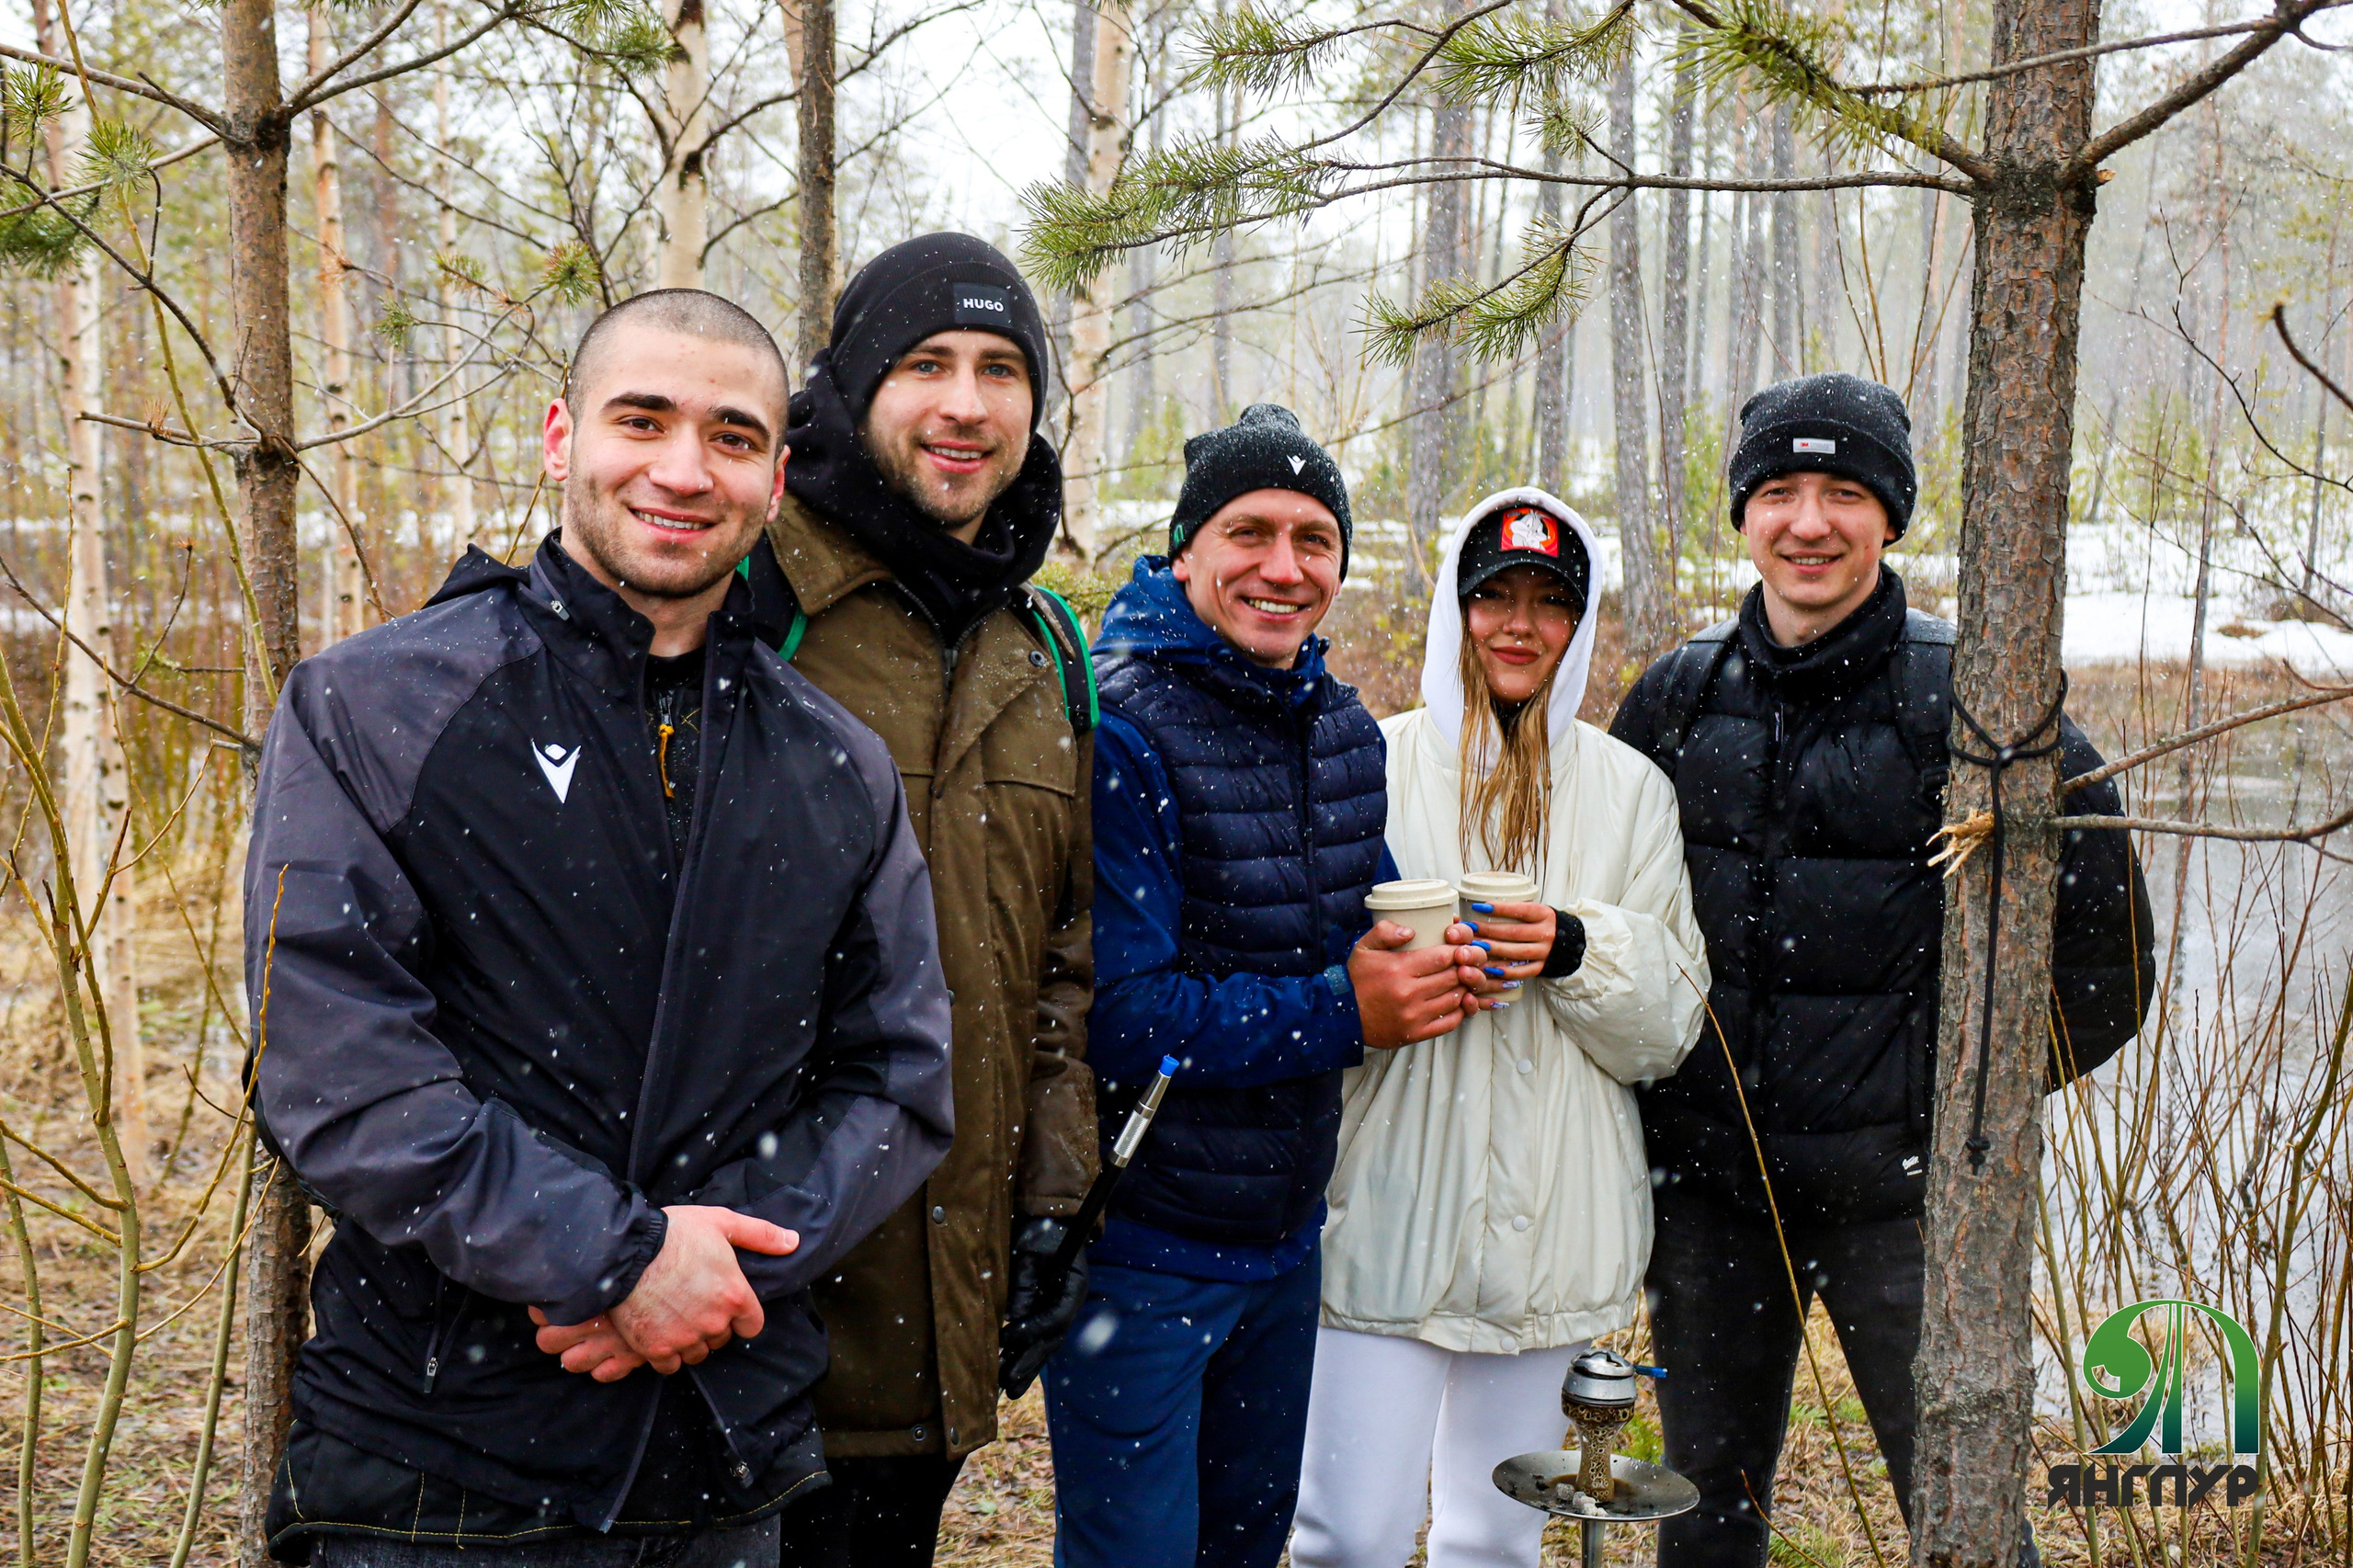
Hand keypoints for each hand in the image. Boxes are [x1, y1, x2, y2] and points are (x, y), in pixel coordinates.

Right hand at [532, 1205, 797, 1380]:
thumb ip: (761, 1235)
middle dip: (712, 1325)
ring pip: (697, 1353)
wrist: (626, 1251)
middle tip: (693, 1304)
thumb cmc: (675, 1233)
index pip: (752, 1326)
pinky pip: (670, 1365)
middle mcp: (714, 1322)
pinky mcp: (657, 1349)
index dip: (741, 1316)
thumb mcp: (723, 1223)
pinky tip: (657, 1331)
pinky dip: (665, 1353)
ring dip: (690, 1340)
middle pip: (722, 1338)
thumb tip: (794, 1241)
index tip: (726, 1305)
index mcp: (735, 1295)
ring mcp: (685, 1338)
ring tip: (674, 1317)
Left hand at [999, 1216, 1089, 1397]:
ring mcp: (1061, 1307)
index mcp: (1074, 1286)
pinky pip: (1038, 1337)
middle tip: (1009, 1383)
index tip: (1006, 1339)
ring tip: (1009, 1389)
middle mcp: (1070, 1303)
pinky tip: (1010, 1370)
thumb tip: (1011, 1319)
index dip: (1031, 1330)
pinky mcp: (1047, 1309)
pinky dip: (1025, 1353)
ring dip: (1027, 1366)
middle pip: (1052, 1339)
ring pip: (1046, 1344)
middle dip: (1029, 1363)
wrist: (1051, 1218)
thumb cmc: (1042, 1230)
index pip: (1056, 1317)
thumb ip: (1023, 1285)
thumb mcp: (1031, 1252)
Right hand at [1350, 920, 1478, 1048]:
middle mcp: (1408, 993)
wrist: (1343, 1017)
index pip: (1442, 957)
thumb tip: (1411, 930)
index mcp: (1398, 969)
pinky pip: (1449, 1022)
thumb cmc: (1357, 981)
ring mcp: (1414, 1016)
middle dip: (1462, 967)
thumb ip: (1384, 931)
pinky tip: (1455, 1001)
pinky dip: (1458, 1011)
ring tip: (1458, 980)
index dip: (1456, 951)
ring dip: (1461, 988)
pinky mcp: (1416, 1033)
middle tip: (1463, 964)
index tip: (1457, 948)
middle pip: (1452, 977)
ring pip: (1454, 998)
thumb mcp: (1364, 948)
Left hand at [1453, 902, 1556, 1010]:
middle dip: (1489, 930)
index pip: (1521, 910)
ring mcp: (1545, 952)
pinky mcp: (1542, 967)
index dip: (1500, 909)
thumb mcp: (1536, 911)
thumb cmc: (1543, 924)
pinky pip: (1522, 971)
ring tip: (1475, 947)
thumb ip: (1517, 910)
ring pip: (1517, 952)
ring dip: (1494, 950)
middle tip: (1470, 929)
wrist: (1569, 942)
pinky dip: (1506, 971)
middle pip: (1514, 932)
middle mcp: (1546, 933)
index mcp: (1544, 914)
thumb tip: (1483, 907)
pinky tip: (1490, 968)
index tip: (1479, 907)